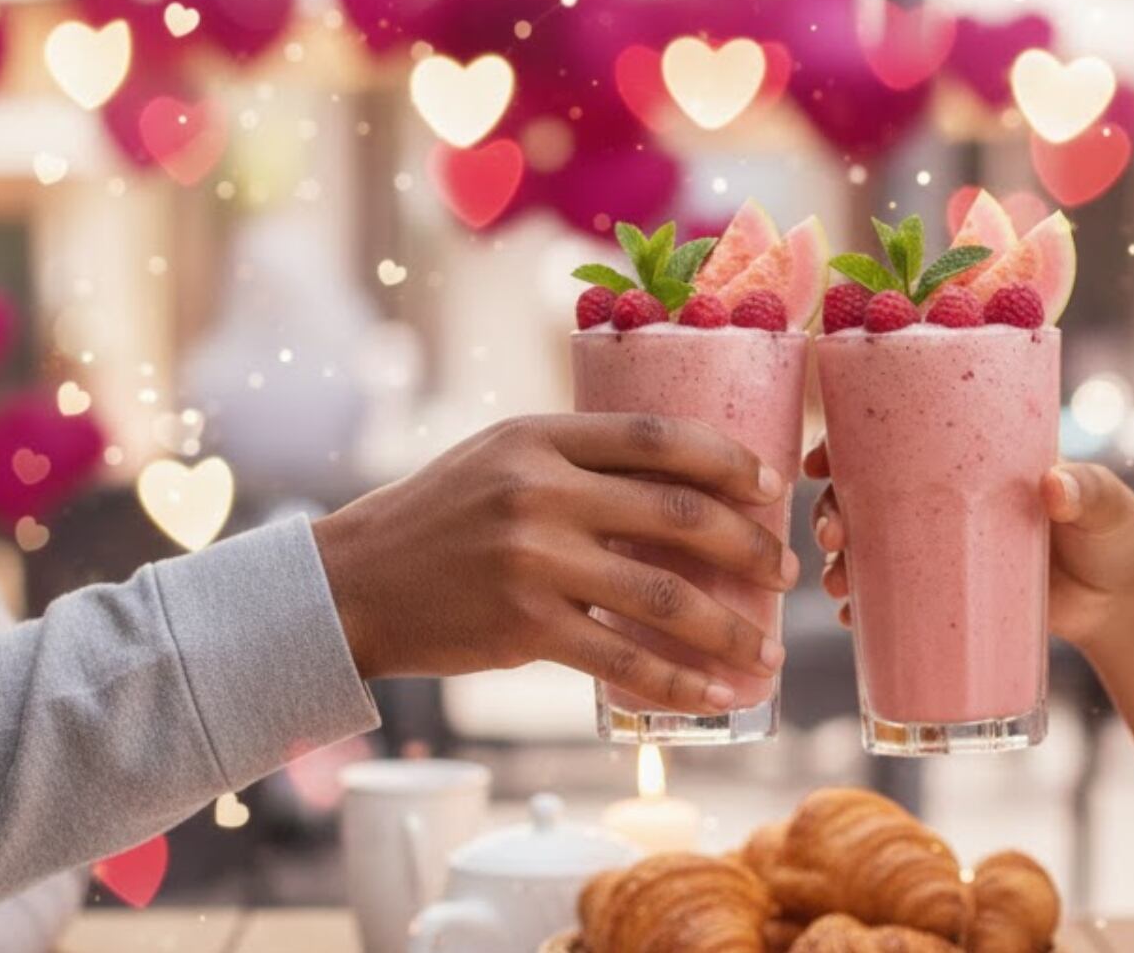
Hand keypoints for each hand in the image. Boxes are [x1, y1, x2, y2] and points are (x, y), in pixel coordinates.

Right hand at [315, 414, 798, 712]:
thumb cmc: (435, 519)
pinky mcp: (523, 627)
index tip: (770, 486)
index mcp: (540, 438)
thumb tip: (677, 485)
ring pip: (662, 595)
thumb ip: (574, 462)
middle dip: (747, 546)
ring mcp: (532, 560)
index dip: (726, 458)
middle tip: (784, 571)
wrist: (349, 584)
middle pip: (677, 513)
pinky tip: (713, 696)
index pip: (656, 436)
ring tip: (767, 650)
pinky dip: (676, 683)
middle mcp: (540, 491)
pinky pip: (621, 659)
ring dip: (729, 628)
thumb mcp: (498, 460)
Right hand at [808, 440, 1133, 648]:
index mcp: (967, 458)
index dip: (845, 444)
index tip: (820, 460)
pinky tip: (852, 620)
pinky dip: (864, 609)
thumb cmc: (1115, 534)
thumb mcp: (1105, 504)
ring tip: (839, 587)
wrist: (1123, 603)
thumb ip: (1085, 491)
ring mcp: (939, 550)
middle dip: (830, 511)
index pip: (893, 438)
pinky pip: (890, 599)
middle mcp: (941, 501)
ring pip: (867, 547)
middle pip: (862, 495)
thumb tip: (1054, 486)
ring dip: (838, 561)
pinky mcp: (946, 596)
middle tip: (834, 535)